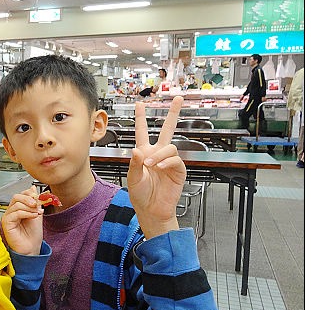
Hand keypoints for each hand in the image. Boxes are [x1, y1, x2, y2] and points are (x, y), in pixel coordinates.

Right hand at [1, 186, 43, 254]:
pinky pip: (15, 213)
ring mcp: (8, 217)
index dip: (29, 194)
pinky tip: (33, 216)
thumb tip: (33, 188)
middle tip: (36, 204)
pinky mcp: (6, 223)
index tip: (39, 198)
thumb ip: (35, 201)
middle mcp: (11, 212)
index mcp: (18, 208)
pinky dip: (26, 213)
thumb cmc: (33, 235)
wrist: (32, 248)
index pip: (20, 194)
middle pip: (16, 197)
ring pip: (16, 204)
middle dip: (28, 199)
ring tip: (36, 213)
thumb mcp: (36, 214)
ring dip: (29, 207)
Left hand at [126, 96, 185, 238]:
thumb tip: (136, 150)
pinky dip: (166, 162)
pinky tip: (159, 168)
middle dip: (173, 114)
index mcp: (144, 153)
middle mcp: (157, 154)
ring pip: (169, 147)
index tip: (140, 104)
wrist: (151, 210)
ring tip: (150, 165)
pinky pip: (175, 160)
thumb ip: (134, 163)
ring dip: (159, 154)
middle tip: (178, 99)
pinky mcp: (178, 170)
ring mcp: (168, 161)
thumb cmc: (140, 195)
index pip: (142, 132)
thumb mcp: (132, 178)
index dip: (141, 118)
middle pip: (167, 130)